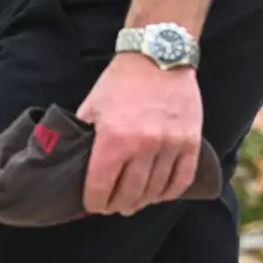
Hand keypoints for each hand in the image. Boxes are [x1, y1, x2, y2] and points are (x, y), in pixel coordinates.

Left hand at [78, 53, 202, 215]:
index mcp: (113, 137)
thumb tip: (72, 159)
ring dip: (141, 202)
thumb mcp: (93, 105)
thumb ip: (84, 134)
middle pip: (128, 195)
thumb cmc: (121, 82)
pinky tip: (157, 194)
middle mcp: (143, 145)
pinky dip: (167, 193)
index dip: (94, 202)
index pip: (100, 187)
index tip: (92, 204)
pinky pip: (180, 181)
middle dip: (116, 205)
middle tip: (112, 206)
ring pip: (154, 192)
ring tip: (133, 202)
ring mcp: (169, 145)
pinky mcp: (190, 143)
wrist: (157, 56)